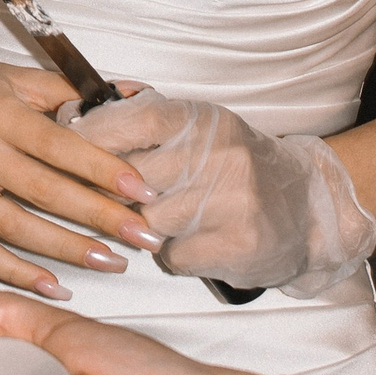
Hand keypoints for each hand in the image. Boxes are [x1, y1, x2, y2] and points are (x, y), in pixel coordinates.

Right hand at [0, 35, 163, 297]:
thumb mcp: (16, 76)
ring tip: (111, 261)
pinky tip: (53, 284)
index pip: (58, 146)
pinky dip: (16, 272)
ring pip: (15, 228)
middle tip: (144, 236)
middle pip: (43, 192)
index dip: (103, 171)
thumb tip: (133, 96)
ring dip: (67, 250)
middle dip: (100, 218)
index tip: (143, 191)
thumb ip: (72, 92)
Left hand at [65, 91, 375, 297]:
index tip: (65, 148)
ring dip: (147, 227)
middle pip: (131, 179)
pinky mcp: (240, 243)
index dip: (94, 135)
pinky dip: (176, 255)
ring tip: (171, 218)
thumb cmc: (237, 168)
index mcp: (204, 121)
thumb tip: (69, 118)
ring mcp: (233, 200)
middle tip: (114, 197)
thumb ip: (139, 125)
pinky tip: (196, 241)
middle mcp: (220, 154)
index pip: (136, 119)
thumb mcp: (196, 130)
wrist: (309, 206)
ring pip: (149, 222)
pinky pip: (175, 256)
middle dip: (112, 193)